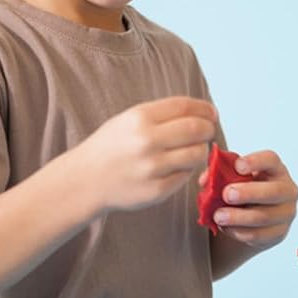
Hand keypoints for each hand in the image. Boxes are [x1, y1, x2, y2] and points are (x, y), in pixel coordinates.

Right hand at [81, 96, 217, 212]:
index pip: (186, 106)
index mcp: (140, 117)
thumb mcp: (129, 119)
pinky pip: (186, 176)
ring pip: (197, 154)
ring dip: (201, 150)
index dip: (205, 109)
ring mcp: (152, 168)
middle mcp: (147, 141)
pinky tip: (175, 167)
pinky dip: (186, 170)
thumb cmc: (111, 146)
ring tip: (192, 150)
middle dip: (208, 129)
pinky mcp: (157, 190)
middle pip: (197, 129)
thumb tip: (203, 112)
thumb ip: (163, 115)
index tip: (211, 113)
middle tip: (208, 131)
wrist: (86, 179)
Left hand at [199, 150, 297, 248]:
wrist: (247, 217)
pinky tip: (226, 228)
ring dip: (239, 217)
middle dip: (248, 193)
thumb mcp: (231, 177)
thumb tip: (205, 180)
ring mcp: (286, 213)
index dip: (256, 161)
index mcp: (275, 169)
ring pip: (264, 216)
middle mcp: (286, 190)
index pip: (271, 160)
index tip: (238, 166)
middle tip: (226, 194)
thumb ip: (217, 174)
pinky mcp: (279, 233)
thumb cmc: (240, 189)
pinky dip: (239, 232)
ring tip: (219, 216)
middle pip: (273, 191)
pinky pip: (259, 235)